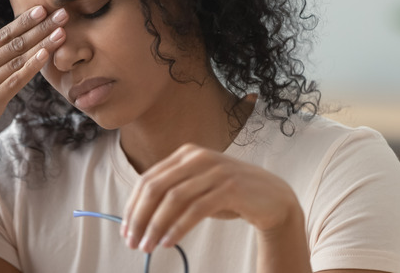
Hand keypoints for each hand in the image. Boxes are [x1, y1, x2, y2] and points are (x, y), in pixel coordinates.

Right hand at [0, 6, 68, 167]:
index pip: (2, 34)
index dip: (24, 20)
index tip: (43, 7)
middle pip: (13, 43)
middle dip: (40, 26)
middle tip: (62, 13)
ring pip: (17, 59)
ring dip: (42, 43)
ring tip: (62, 31)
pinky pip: (15, 81)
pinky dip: (31, 66)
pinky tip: (46, 55)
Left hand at [121, 143, 301, 252]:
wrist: (274, 197)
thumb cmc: (230, 194)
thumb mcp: (198, 187)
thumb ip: (173, 192)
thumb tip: (138, 217)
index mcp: (185, 154)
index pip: (148, 179)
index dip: (132, 206)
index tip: (125, 230)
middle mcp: (198, 157)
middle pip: (156, 188)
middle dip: (139, 217)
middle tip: (132, 241)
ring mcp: (215, 171)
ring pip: (173, 199)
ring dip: (156, 225)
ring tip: (147, 246)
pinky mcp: (230, 187)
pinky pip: (196, 209)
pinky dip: (178, 227)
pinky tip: (168, 242)